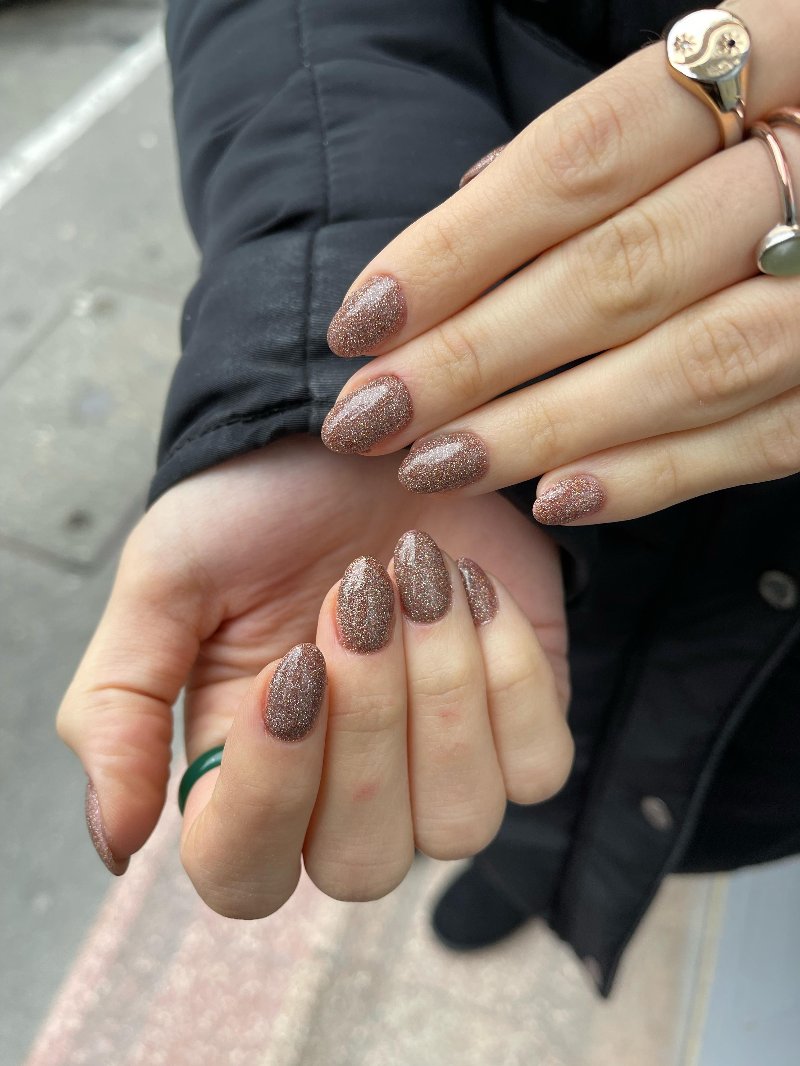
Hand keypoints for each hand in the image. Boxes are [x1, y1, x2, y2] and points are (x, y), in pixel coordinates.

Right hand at [57, 437, 569, 914]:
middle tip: (357, 589)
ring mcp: (439, 770)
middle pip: (364, 862)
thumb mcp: (164, 584)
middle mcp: (342, 796)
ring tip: (419, 575)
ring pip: (460, 825)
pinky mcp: (520, 726)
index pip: (243, 874)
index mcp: (245, 773)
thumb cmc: (256, 510)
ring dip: (442, 689)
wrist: (364, 433)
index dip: (268, 792)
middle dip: (368, 719)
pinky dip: (510, 672)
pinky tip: (473, 586)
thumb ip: (118, 708)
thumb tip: (118, 843)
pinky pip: (538, 767)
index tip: (292, 666)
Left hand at [321, 0, 799, 523]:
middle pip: (620, 272)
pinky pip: (760, 440)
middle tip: (372, 414)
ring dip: (543, 427)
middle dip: (475, 356)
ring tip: (436, 464)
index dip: (461, 246)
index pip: (584, 158)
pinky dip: (653, 476)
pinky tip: (555, 499)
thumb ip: (598, 156)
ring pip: (688, 366)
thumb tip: (469, 209)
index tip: (365, 320)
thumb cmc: (768, 141)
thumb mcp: (704, 99)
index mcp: (777, 58)